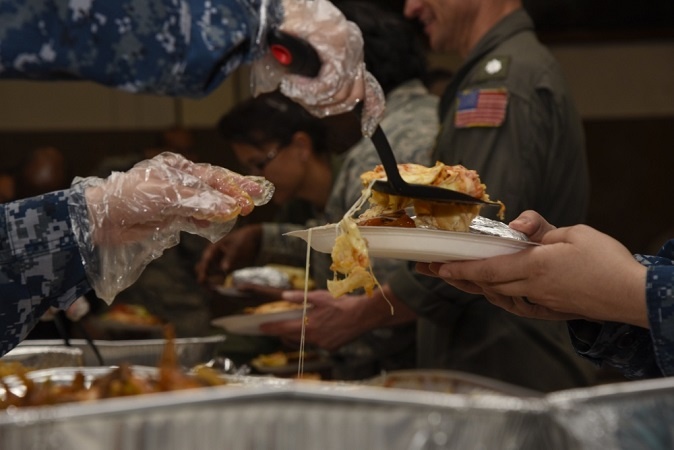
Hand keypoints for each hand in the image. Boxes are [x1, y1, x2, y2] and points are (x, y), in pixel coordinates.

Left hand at [71, 152, 273, 302]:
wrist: (101, 218)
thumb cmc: (130, 197)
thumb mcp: (166, 196)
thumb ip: (199, 202)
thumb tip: (229, 207)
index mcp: (179, 169)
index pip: (214, 176)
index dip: (236, 185)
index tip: (255, 193)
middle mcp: (180, 182)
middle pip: (214, 189)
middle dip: (235, 196)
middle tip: (255, 204)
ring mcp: (176, 200)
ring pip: (206, 205)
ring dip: (221, 211)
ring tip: (238, 215)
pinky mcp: (169, 217)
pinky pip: (194, 218)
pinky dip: (205, 222)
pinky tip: (214, 225)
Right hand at [251, 0, 384, 136]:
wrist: (270, 8)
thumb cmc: (279, 32)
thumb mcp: (299, 63)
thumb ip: (312, 83)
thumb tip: (317, 105)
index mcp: (349, 51)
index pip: (369, 89)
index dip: (368, 110)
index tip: (367, 128)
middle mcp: (354, 48)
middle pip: (354, 95)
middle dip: (327, 107)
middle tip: (303, 100)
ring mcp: (349, 46)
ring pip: (341, 94)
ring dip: (314, 100)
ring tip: (293, 89)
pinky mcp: (337, 46)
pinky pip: (329, 84)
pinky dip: (309, 91)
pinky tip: (293, 85)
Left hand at [259, 286, 414, 350]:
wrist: (363, 316)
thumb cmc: (342, 303)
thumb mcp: (319, 297)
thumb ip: (300, 298)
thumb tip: (285, 296)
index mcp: (308, 326)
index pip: (282, 329)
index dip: (270, 328)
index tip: (260, 327)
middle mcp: (313, 338)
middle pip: (291, 338)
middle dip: (283, 332)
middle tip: (279, 324)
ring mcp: (323, 345)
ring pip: (304, 341)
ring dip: (299, 334)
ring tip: (299, 324)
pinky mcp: (331, 348)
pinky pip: (317, 343)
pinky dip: (314, 336)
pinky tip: (319, 328)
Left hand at [418, 211, 648, 326]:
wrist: (632, 296)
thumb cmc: (606, 262)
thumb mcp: (573, 232)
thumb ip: (540, 227)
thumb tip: (515, 224)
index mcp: (534, 267)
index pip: (486, 270)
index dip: (459, 269)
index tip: (437, 267)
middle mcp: (531, 289)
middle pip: (485, 285)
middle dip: (456, 277)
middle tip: (433, 270)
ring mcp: (540, 303)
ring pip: (498, 295)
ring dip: (474, 287)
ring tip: (456, 278)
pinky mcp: (551, 310)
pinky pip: (515, 305)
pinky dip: (498, 297)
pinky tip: (494, 292)